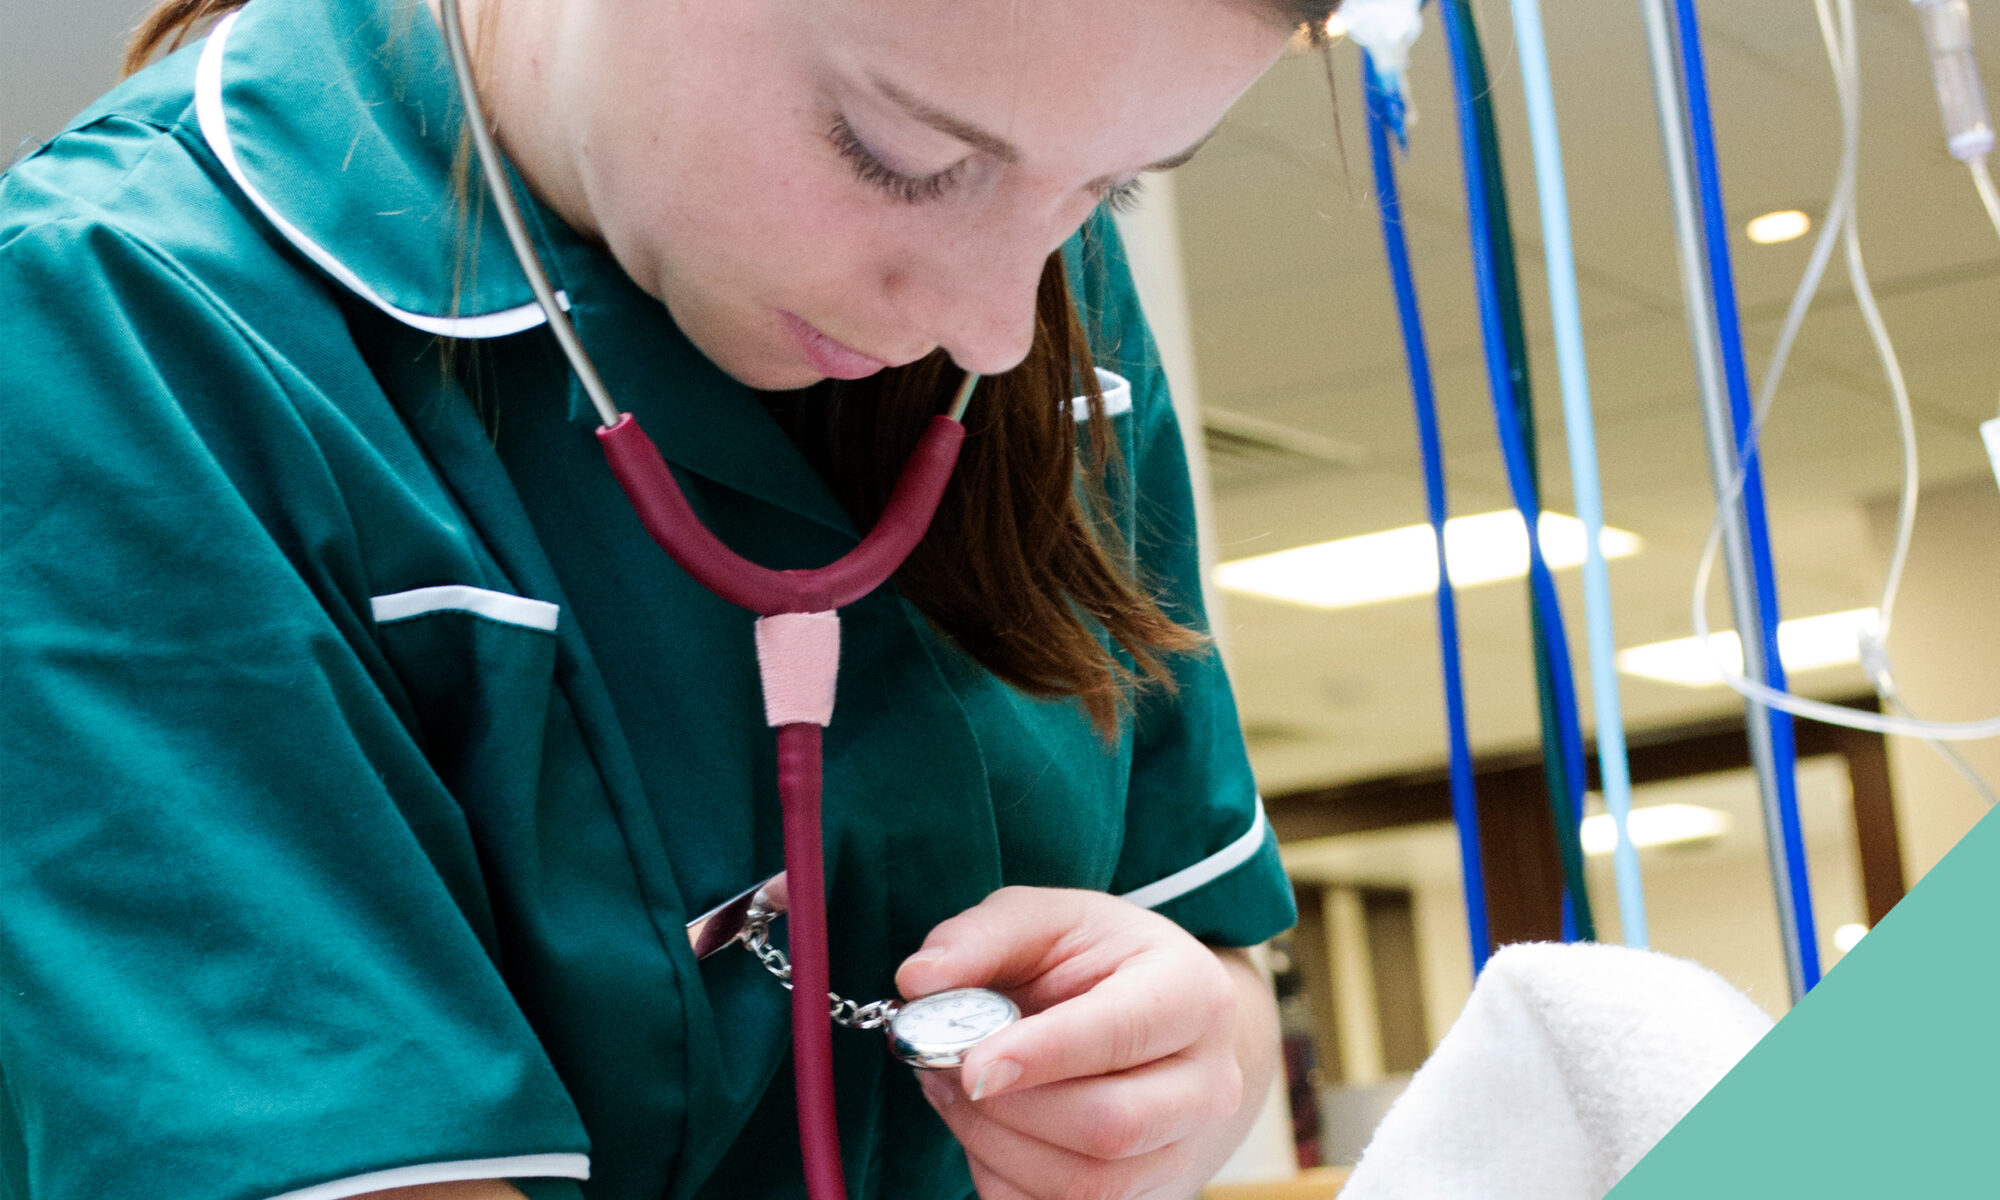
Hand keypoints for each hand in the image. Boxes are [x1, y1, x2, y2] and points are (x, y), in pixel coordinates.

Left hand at [896, 887, 1277, 1199]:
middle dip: (1008, 1108)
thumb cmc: (1096, 962)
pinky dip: (1006, 1179)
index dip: (1044, 1054)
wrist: (1156, 1027)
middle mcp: (1208, 1082)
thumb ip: (982, 938)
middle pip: (1110, 1125)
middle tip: (944, 1070)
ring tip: (955, 1094)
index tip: (972, 1064)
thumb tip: (919, 980)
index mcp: (1193, 992)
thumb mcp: (1046, 920)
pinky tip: (987, 1130)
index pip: (1123, 1033)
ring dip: (996, 1147)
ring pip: (1085, 1184)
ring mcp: (1184, 1150)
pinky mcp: (1148, 1197)